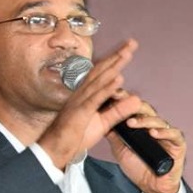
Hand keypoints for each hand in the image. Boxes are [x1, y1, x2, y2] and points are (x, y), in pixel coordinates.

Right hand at [38, 39, 140, 169]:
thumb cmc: (76, 134)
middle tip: (132, 43)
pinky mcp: (80, 112)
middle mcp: (83, 93)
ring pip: (99, 80)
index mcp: (88, 94)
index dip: (116, 60)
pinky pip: (95, 99)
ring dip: (113, 67)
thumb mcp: (103, 122)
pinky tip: (118, 80)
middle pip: (102, 71)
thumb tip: (136, 99)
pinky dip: (107, 88)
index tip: (129, 49)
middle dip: (117, 56)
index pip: (104, 73)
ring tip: (126, 54)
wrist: (56, 148)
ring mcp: (81, 101)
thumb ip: (119, 111)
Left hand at [109, 101, 186, 192]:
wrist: (152, 187)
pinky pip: (173, 134)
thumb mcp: (121, 150)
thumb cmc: (139, 168)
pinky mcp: (178, 144)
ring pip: (158, 121)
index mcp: (143, 126)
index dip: (125, 100)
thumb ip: (114, 135)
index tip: (112, 95)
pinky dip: (163, 133)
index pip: (134, 108)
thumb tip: (101, 120)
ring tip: (132, 123)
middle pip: (146, 110)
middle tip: (121, 101)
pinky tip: (153, 133)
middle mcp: (155, 127)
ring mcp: (167, 134)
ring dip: (144, 120)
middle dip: (133, 104)